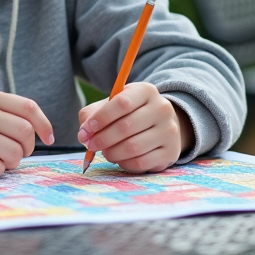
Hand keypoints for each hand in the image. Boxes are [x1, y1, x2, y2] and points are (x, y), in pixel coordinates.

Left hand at [77, 82, 192, 172]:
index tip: (86, 129)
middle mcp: (162, 108)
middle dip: (102, 138)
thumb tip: (84, 134)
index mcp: (146, 91)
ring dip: (112, 153)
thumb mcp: (111, 106)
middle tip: (91, 144)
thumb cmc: (129, 114)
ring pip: (133, 147)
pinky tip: (120, 158)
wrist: (160, 125)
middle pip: (126, 127)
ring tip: (105, 151)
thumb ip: (92, 115)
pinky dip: (124, 163)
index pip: (122, 103)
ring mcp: (169, 131)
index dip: (101, 118)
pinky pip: (141, 163)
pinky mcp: (171, 153)